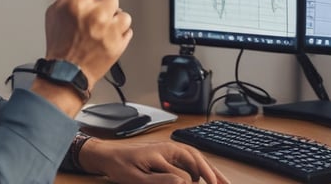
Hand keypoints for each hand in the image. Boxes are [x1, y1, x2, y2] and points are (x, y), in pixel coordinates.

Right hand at [43, 0, 132, 89]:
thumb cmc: (59, 47)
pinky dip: (120, 33)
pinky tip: (108, 37)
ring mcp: (108, 29)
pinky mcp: (118, 42)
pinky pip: (127, 30)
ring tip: (103, 28)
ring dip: (114, 19)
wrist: (66, 73)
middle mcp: (94, 14)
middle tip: (97, 13)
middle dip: (104, 4)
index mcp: (76, 4)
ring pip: (122, 13)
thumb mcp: (53, 14)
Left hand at [79, 138, 229, 183]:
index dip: (202, 181)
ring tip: (222, 182)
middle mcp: (169, 148)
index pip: (188, 170)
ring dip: (210, 170)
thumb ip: (160, 180)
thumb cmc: (121, 166)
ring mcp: (169, 149)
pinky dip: (200, 167)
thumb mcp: (138, 178)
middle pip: (197, 159)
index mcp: (163, 154)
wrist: (108, 155)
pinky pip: (189, 159)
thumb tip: (184, 183)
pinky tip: (203, 178)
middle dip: (213, 173)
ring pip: (196, 158)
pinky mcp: (168, 153)